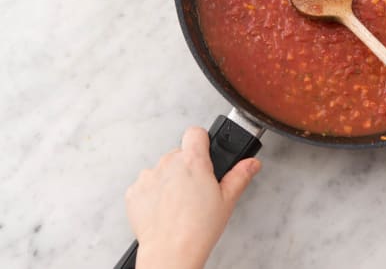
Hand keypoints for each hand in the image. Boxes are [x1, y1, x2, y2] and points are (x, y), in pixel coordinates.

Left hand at [126, 127, 260, 268]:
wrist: (170, 252)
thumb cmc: (197, 229)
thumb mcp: (227, 201)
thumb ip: (240, 176)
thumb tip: (251, 163)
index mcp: (193, 161)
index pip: (196, 132)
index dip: (202, 141)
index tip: (205, 153)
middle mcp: (169, 163)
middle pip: (179, 153)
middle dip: (188, 167)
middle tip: (196, 189)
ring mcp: (149, 176)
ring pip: (162, 169)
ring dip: (170, 180)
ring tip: (180, 203)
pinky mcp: (134, 191)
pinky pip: (146, 184)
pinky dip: (154, 193)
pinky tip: (165, 209)